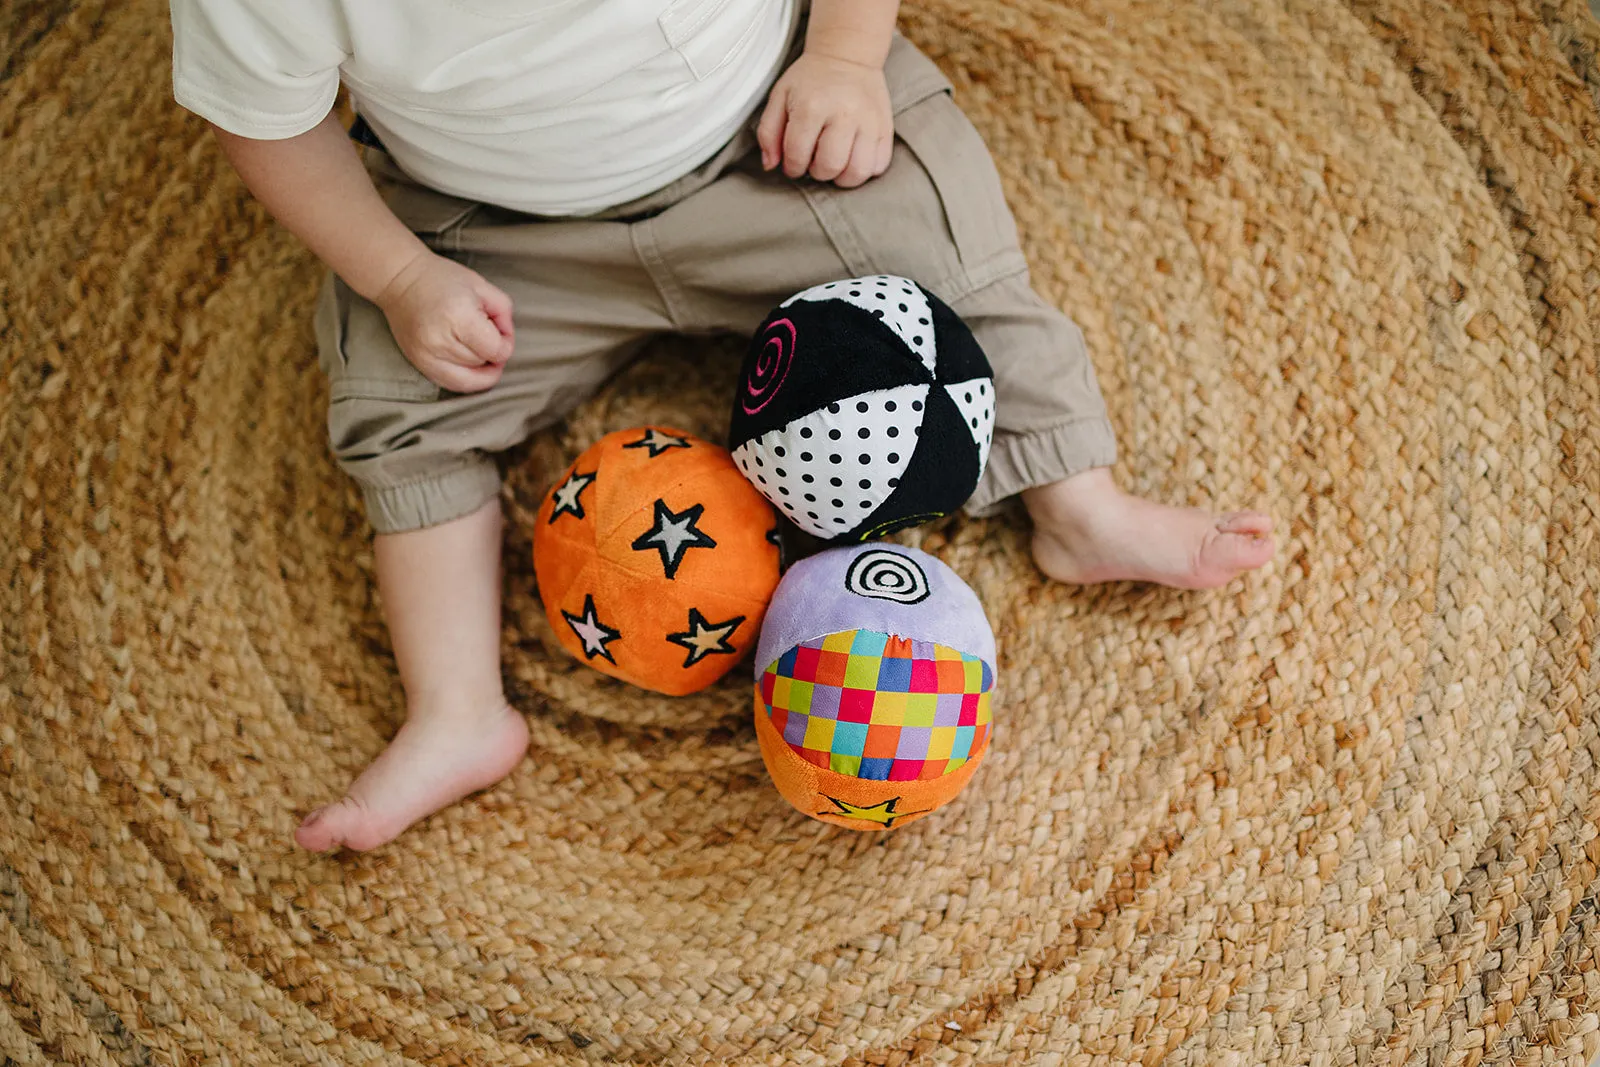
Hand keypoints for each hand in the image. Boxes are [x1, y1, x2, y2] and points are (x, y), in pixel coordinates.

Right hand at [374, 250, 514, 392]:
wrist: (400, 280)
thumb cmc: (442, 280)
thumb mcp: (482, 287)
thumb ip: (504, 315)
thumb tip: (506, 343)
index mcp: (459, 318)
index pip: (497, 351)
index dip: (505, 343)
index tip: (498, 330)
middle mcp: (441, 341)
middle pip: (483, 365)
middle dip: (490, 352)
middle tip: (482, 331)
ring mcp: (427, 356)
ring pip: (469, 379)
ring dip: (477, 366)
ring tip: (471, 344)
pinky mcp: (418, 363)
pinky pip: (450, 385)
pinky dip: (464, 379)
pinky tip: (465, 363)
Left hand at [757, 52, 892, 187]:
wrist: (848, 55)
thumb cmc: (811, 80)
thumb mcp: (780, 97)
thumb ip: (768, 132)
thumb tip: (770, 165)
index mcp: (812, 107)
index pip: (798, 156)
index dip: (792, 167)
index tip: (795, 162)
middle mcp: (843, 114)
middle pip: (829, 167)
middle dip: (817, 172)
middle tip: (815, 160)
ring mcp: (868, 122)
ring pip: (857, 172)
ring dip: (842, 177)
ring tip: (836, 163)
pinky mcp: (885, 127)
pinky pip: (879, 165)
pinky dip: (865, 169)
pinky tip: (854, 157)